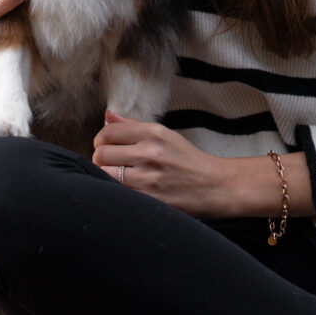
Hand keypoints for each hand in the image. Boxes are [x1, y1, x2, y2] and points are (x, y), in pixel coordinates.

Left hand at [93, 111, 244, 217]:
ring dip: (105, 176)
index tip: (105, 146)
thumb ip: (134, 126)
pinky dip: (115, 191)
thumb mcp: (166, 136)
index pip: (108, 132)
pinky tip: (123, 190)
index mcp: (154, 133)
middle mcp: (150, 153)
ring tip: (114, 177)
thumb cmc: (189, 160)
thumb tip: (108, 115)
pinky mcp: (149, 199)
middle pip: (102, 153)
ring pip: (105, 174)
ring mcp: (149, 178)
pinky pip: (117, 193)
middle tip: (108, 163)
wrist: (215, 186)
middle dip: (100, 159)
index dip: (101, 140)